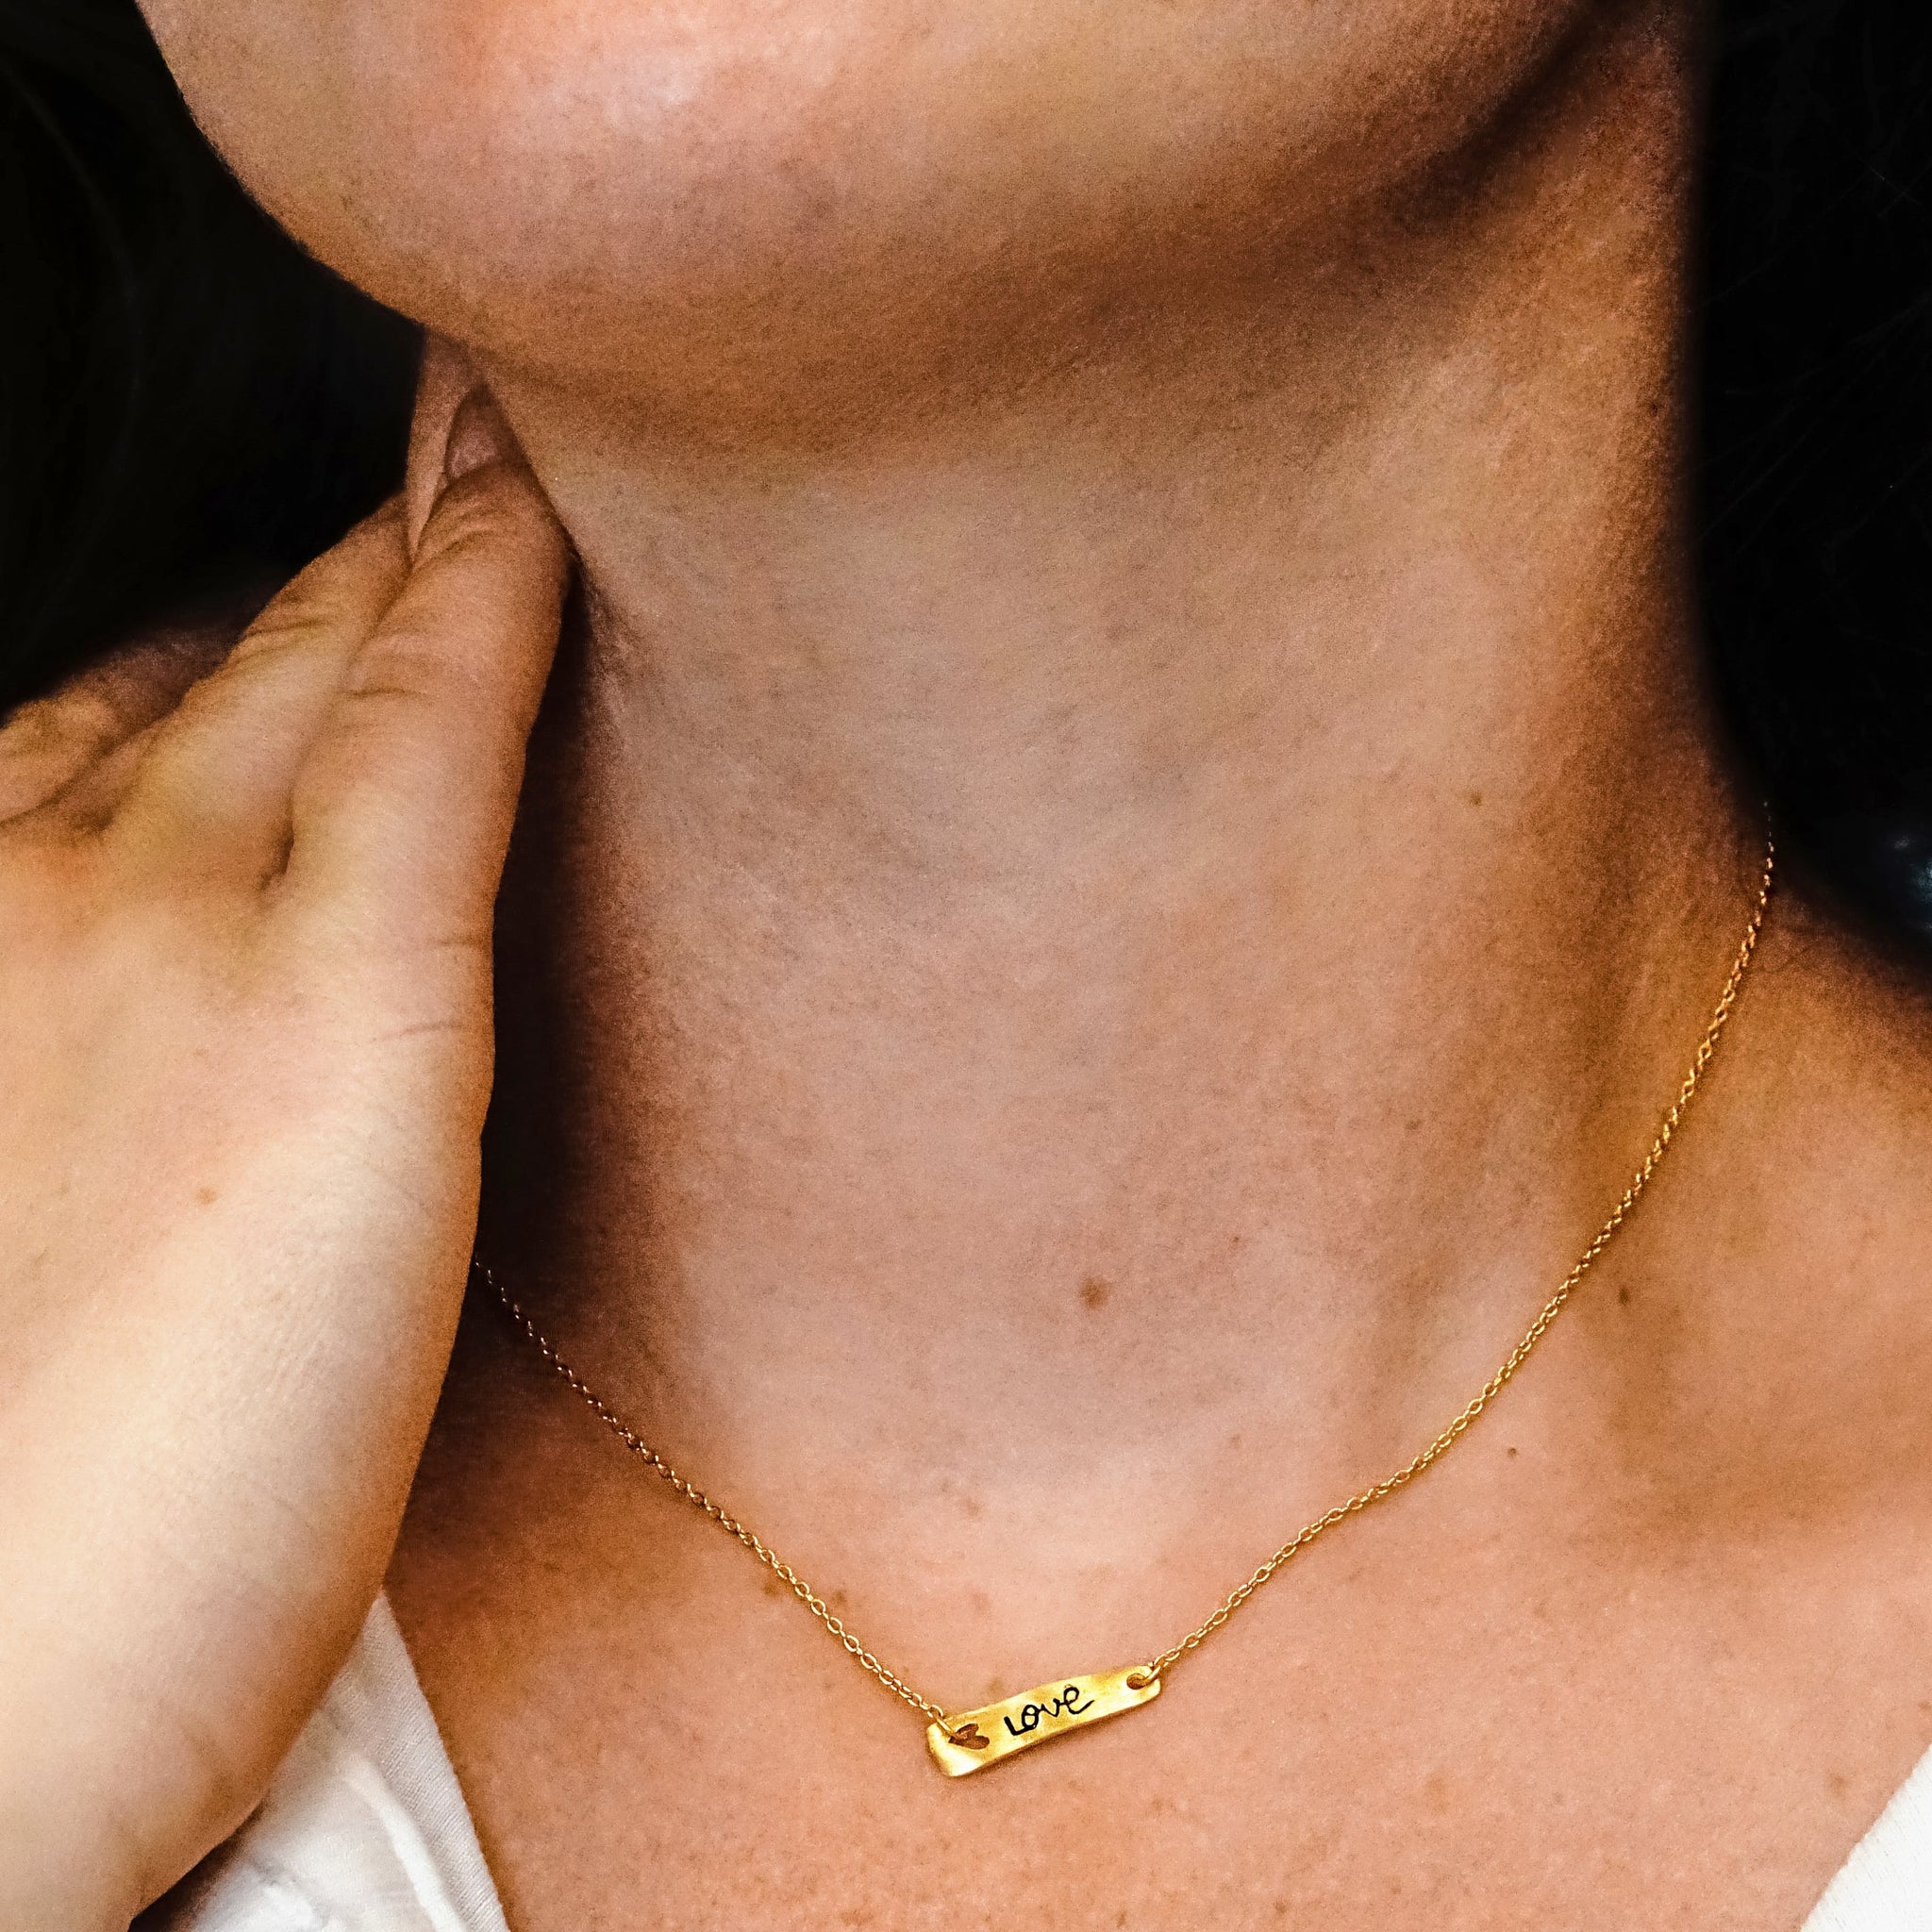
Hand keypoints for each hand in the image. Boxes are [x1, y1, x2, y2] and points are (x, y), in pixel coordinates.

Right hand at [0, 386, 568, 1929]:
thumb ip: (104, 1067)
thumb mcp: (32, 1194)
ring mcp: (183, 915)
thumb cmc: (9, 1497)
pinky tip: (538, 509)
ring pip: (335, 649)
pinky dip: (487, 597)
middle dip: (340, 543)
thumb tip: (206, 1007)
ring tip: (505, 419)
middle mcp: (57, 874)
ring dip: (422, 522)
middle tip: (443, 431)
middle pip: (238, 651)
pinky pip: (435, 730)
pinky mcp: (337, 1003)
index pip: (137, 708)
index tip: (339, 549)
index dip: (253, 616)